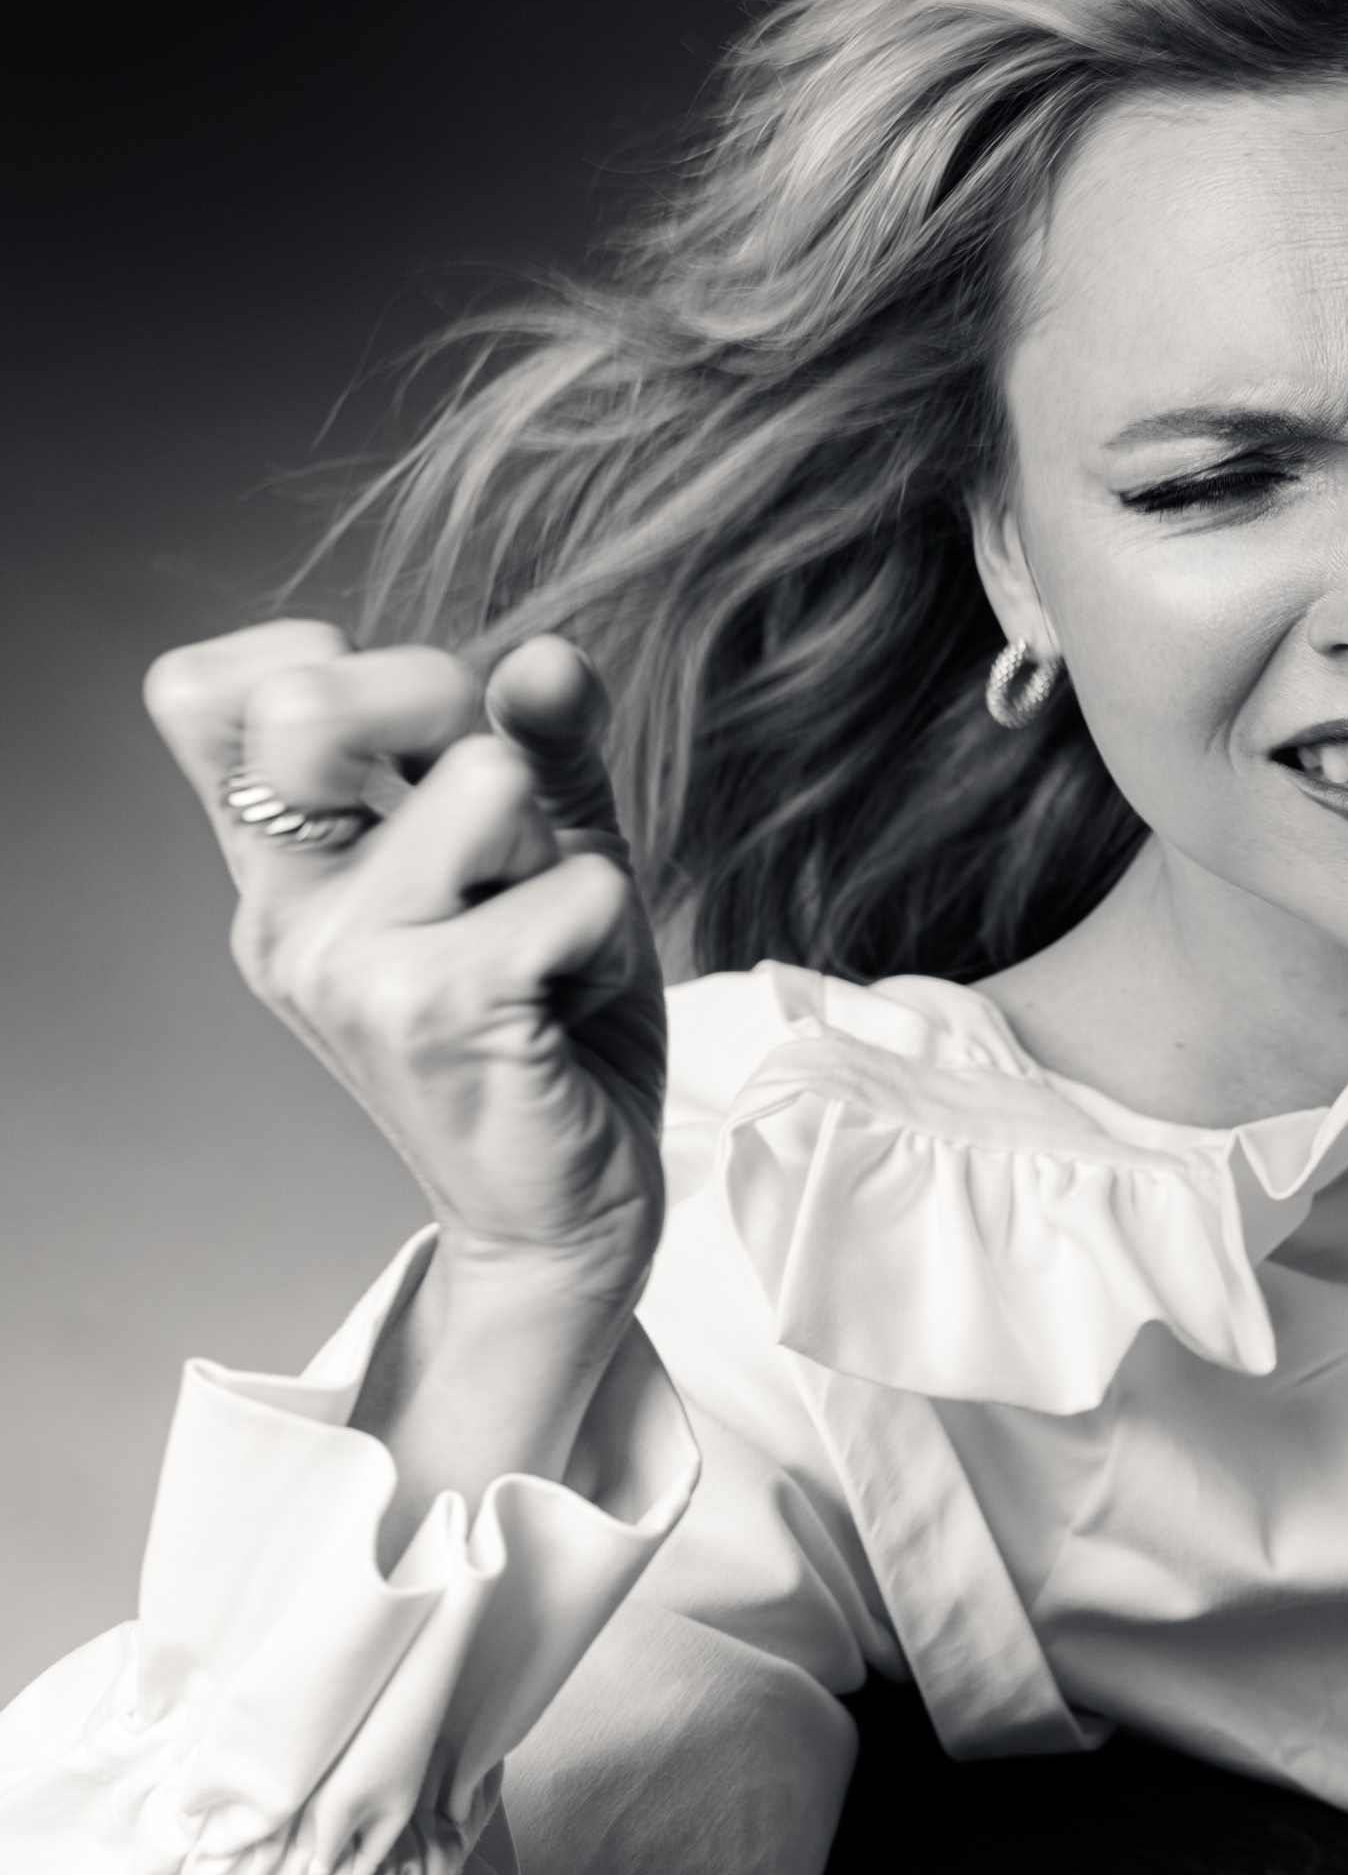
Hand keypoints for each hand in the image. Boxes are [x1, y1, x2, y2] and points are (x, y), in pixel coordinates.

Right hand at [146, 621, 668, 1547]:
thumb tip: (550, 659)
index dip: (322, 663)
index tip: (414, 738)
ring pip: (487, 779)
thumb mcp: (544, 863)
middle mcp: (285, 910)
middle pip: (312, 697)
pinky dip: (611, 929)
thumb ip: (544, 751)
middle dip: (448, 712)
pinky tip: (576, 997)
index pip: (209, 694)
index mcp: (283, 870)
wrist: (565, 1216)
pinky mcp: (434, 1006)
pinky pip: (572, 882)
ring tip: (553, 945)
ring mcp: (345, 960)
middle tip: (510, 822)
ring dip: (564, 851)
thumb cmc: (551, 1035)